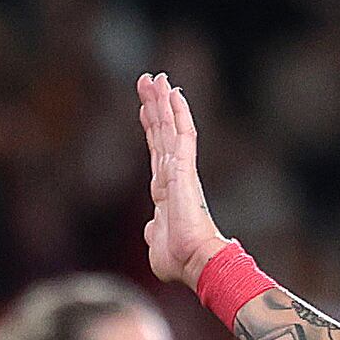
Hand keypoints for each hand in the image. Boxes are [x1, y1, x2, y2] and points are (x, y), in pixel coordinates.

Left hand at [137, 73, 223, 289]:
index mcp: (165, 190)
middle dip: (155, 105)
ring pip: (170, 127)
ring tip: (155, 77)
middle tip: (148, 79)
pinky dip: (179, 114)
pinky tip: (174, 94)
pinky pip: (183, 135)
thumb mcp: (156, 242)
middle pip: (162, 132)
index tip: (145, 107)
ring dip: (163, 101)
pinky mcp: (185, 170)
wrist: (194, 263)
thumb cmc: (177, 259)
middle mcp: (172, 175)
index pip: (157, 150)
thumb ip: (154, 229)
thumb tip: (150, 227)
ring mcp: (180, 170)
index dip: (151, 127)